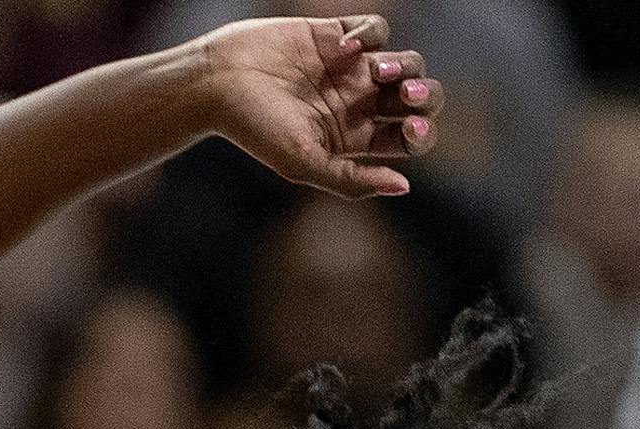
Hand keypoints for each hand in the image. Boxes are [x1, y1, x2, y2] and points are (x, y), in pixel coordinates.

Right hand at [200, 14, 441, 198]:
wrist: (215, 82)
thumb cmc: (253, 128)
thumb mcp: (302, 163)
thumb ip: (351, 179)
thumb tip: (404, 187)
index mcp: (354, 139)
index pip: (408, 139)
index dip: (420, 134)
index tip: (407, 129)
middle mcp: (357, 104)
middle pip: (419, 100)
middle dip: (424, 96)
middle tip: (406, 94)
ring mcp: (350, 68)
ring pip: (406, 62)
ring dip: (403, 65)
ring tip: (375, 70)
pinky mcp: (336, 33)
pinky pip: (377, 29)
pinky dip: (369, 35)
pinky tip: (341, 48)